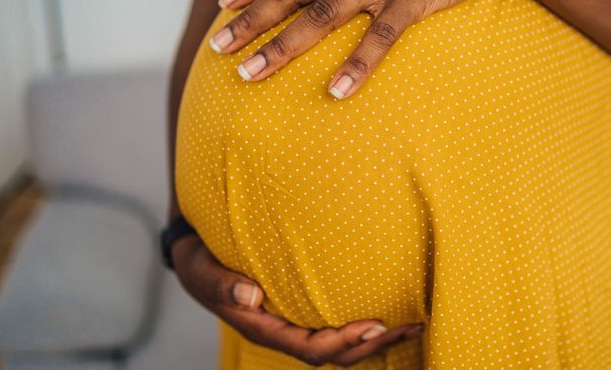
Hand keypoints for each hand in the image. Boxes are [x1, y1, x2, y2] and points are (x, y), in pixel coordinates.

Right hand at [171, 233, 423, 365]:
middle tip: (410, 327)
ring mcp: (294, 323)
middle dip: (373, 345)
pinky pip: (335, 326)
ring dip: (376, 339)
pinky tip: (390, 314)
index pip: (310, 347)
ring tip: (413, 325)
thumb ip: (222, 284)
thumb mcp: (202, 269)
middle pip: (334, 353)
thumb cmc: (200, 263)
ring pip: (340, 344)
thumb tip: (250, 296)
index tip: (375, 326)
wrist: (196, 258)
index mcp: (262, 327)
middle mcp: (283, 331)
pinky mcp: (301, 311)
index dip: (344, 341)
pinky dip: (364, 325)